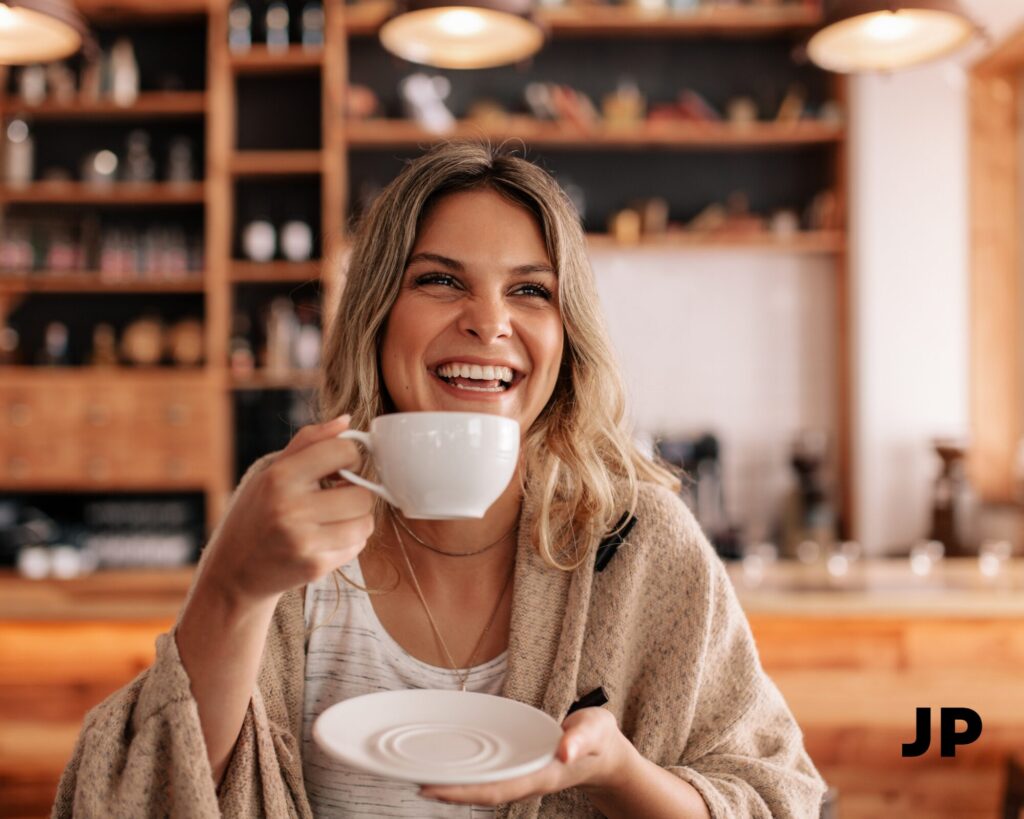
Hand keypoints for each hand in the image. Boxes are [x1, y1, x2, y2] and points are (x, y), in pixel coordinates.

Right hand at [199, 415, 374, 606]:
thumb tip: (346, 420)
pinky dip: (349, 541)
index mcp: (280, 477)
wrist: (233, 571)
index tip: (340, 467)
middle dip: (356, 493)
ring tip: (335, 518)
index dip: (350, 456)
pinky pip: (357, 546)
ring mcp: (304, 541)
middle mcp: (291, 509)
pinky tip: (327, 539)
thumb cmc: (256, 514)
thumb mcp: (271, 472)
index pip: (343, 451)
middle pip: (363, 494)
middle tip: (338, 496)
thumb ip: (309, 442)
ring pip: (366, 522)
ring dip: (357, 519)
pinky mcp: (314, 567)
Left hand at [419, 707, 636, 806]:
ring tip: (422, 776)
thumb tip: (564, 749)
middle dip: (450, 791)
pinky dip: (468, 775)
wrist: (607, 756)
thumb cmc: (599, 739)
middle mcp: (529, 781)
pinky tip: (452, 766)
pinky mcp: (522, 770)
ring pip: (484, 788)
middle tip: (414, 782)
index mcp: (542, 774)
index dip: (463, 791)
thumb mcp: (596, 729)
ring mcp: (524, 778)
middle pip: (483, 793)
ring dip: (455, 785)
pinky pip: (490, 777)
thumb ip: (581, 738)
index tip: (433, 788)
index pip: (496, 789)